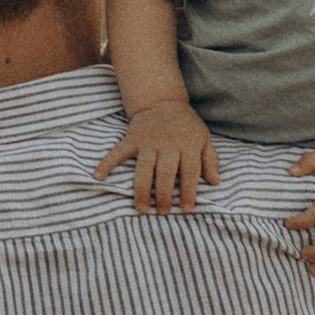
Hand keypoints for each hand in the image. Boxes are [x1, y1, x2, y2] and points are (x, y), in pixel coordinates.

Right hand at [95, 100, 221, 210]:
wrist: (163, 101)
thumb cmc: (186, 125)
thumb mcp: (204, 138)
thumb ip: (210, 160)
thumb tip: (216, 182)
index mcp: (187, 145)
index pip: (190, 172)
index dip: (189, 192)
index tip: (186, 209)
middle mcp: (167, 144)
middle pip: (165, 173)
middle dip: (164, 195)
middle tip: (162, 212)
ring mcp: (148, 142)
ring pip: (144, 168)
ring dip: (142, 190)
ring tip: (141, 209)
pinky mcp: (132, 139)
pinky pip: (118, 152)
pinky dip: (107, 163)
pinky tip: (98, 177)